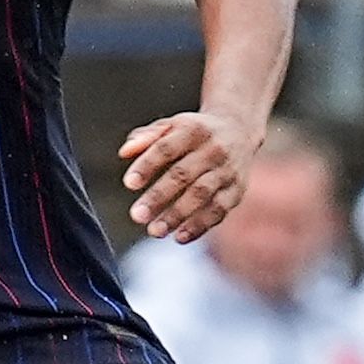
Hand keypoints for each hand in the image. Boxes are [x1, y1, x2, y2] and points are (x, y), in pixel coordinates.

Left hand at [117, 109, 260, 242]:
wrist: (239, 129)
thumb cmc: (193, 132)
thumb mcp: (170, 125)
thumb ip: (145, 137)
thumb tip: (124, 152)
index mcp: (192, 129)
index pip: (166, 148)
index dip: (147, 166)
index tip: (129, 184)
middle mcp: (212, 150)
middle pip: (183, 174)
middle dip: (159, 197)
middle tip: (137, 216)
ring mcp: (227, 171)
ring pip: (202, 194)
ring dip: (177, 215)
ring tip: (154, 231)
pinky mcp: (236, 190)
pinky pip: (219, 210)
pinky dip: (199, 225)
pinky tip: (179, 237)